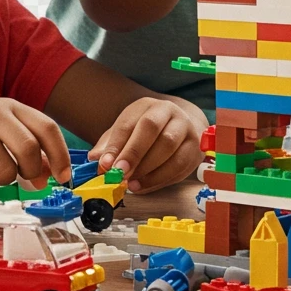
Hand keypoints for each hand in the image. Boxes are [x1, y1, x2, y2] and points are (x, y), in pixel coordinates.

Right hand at [0, 99, 71, 190]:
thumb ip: (27, 146)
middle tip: (24, 177)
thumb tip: (49, 175)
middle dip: (30, 171)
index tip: (63, 176)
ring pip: (4, 172)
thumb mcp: (1, 129)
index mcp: (10, 106)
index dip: (60, 154)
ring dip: (0, 180)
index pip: (47, 128)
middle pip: (29, 150)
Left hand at [89, 97, 204, 191]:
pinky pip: (179, 166)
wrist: (180, 129)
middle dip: (134, 153)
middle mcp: (170, 112)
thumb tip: (95, 159)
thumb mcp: (126, 133)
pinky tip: (143, 185)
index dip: (116, 145)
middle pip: (152, 129)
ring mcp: (186, 129)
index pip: (130, 122)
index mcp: (148, 105)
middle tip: (120, 174)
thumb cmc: (147, 134)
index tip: (105, 165)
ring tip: (130, 184)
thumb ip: (109, 146)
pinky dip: (159, 180)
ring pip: (168, 148)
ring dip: (147, 170)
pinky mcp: (195, 149)